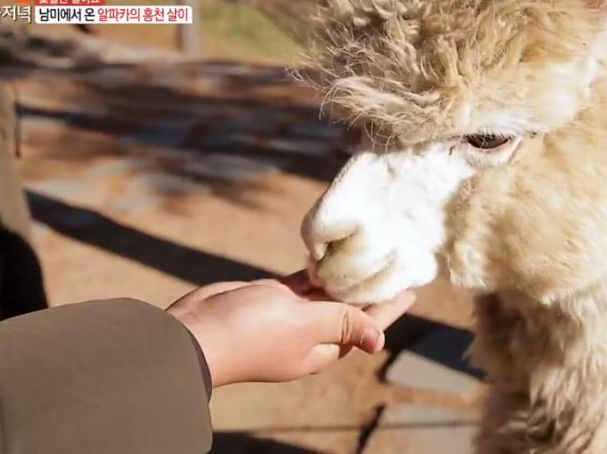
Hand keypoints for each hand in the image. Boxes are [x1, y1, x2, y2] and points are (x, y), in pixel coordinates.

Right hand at [167, 272, 415, 386]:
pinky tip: (330, 257)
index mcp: (320, 348)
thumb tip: (379, 341)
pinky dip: (315, 271)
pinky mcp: (269, 297)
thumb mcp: (304, 326)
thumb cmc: (251, 332)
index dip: (388, 308)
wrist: (195, 333)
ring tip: (371, 258)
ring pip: (325, 294)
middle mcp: (308, 334)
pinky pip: (300, 283)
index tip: (411, 289)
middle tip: (395, 267)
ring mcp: (287, 316)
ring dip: (346, 278)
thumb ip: (342, 324)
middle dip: (370, 290)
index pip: (364, 326)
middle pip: (349, 310)